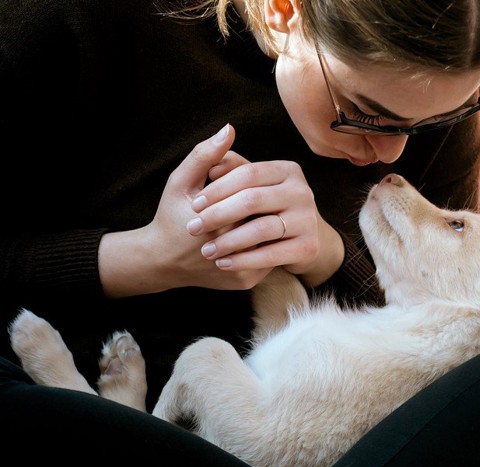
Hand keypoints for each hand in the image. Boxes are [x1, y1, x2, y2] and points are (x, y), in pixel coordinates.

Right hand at [98, 124, 271, 296]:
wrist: (163, 261)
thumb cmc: (171, 216)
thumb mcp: (181, 182)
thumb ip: (204, 155)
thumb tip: (229, 129)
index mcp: (222, 223)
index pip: (257, 196)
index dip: (254, 186)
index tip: (247, 182)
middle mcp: (236, 250)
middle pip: (269, 216)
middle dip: (266, 204)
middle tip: (260, 198)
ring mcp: (244, 270)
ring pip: (274, 238)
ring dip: (272, 222)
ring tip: (264, 212)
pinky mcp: (248, 282)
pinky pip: (269, 256)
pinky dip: (268, 242)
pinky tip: (259, 230)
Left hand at [186, 148, 343, 287]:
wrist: (297, 243)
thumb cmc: (261, 209)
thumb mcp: (244, 183)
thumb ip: (230, 162)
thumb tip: (223, 139)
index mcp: (288, 170)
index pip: (248, 173)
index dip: (218, 189)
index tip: (194, 204)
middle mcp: (303, 192)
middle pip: (253, 200)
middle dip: (218, 215)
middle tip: (193, 228)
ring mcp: (308, 220)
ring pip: (260, 229)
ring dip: (228, 241)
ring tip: (206, 250)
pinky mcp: (308, 247)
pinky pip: (270, 255)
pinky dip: (243, 260)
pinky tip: (223, 263)